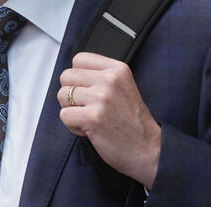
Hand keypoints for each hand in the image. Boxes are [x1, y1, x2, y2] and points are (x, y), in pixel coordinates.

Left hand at [58, 52, 160, 188]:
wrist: (148, 150)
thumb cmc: (133, 122)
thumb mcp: (123, 87)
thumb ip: (101, 76)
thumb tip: (73, 74)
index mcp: (117, 69)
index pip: (79, 59)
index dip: (78, 77)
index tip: (88, 90)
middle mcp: (109, 80)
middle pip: (66, 76)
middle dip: (71, 94)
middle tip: (87, 107)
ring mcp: (101, 98)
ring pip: (62, 95)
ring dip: (71, 110)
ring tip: (89, 118)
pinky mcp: (92, 117)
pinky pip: (64, 115)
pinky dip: (72, 125)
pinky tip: (89, 129)